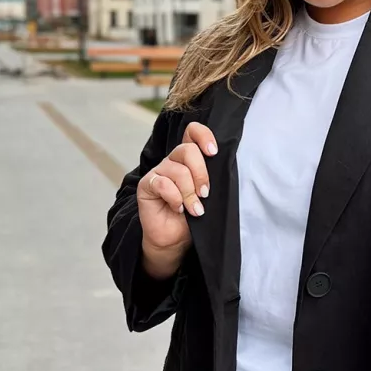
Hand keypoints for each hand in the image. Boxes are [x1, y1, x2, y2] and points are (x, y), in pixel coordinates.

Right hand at [137, 122, 217, 260]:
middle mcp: (173, 161)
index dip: (203, 135)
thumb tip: (224, 169)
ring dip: (190, 193)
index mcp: (189, 159)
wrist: (176, 238)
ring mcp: (159, 171)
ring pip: (178, 170)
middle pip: (187, 150)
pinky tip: (178, 208)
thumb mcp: (208, 195)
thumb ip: (212, 178)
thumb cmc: (194, 215)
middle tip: (205, 194)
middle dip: (201, 173)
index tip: (213, 152)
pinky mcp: (147, 185)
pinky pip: (163, 184)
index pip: (192, 132)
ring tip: (195, 209)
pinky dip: (175, 198)